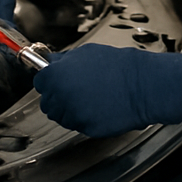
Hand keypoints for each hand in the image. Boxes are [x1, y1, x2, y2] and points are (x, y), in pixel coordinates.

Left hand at [34, 44, 181, 137]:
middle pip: (48, 103)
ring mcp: (73, 115)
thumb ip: (63, 60)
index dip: (49, 80)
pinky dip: (85, 118)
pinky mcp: (86, 129)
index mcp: (56, 76)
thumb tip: (51, 63)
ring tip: (90, 97)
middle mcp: (61, 98)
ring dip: (70, 109)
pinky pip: (78, 125)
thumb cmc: (118, 66)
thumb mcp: (86, 53)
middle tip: (77, 88)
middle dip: (58, 96)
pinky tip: (98, 106)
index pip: (39, 83)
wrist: (141, 85)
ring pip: (62, 117)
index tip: (56, 80)